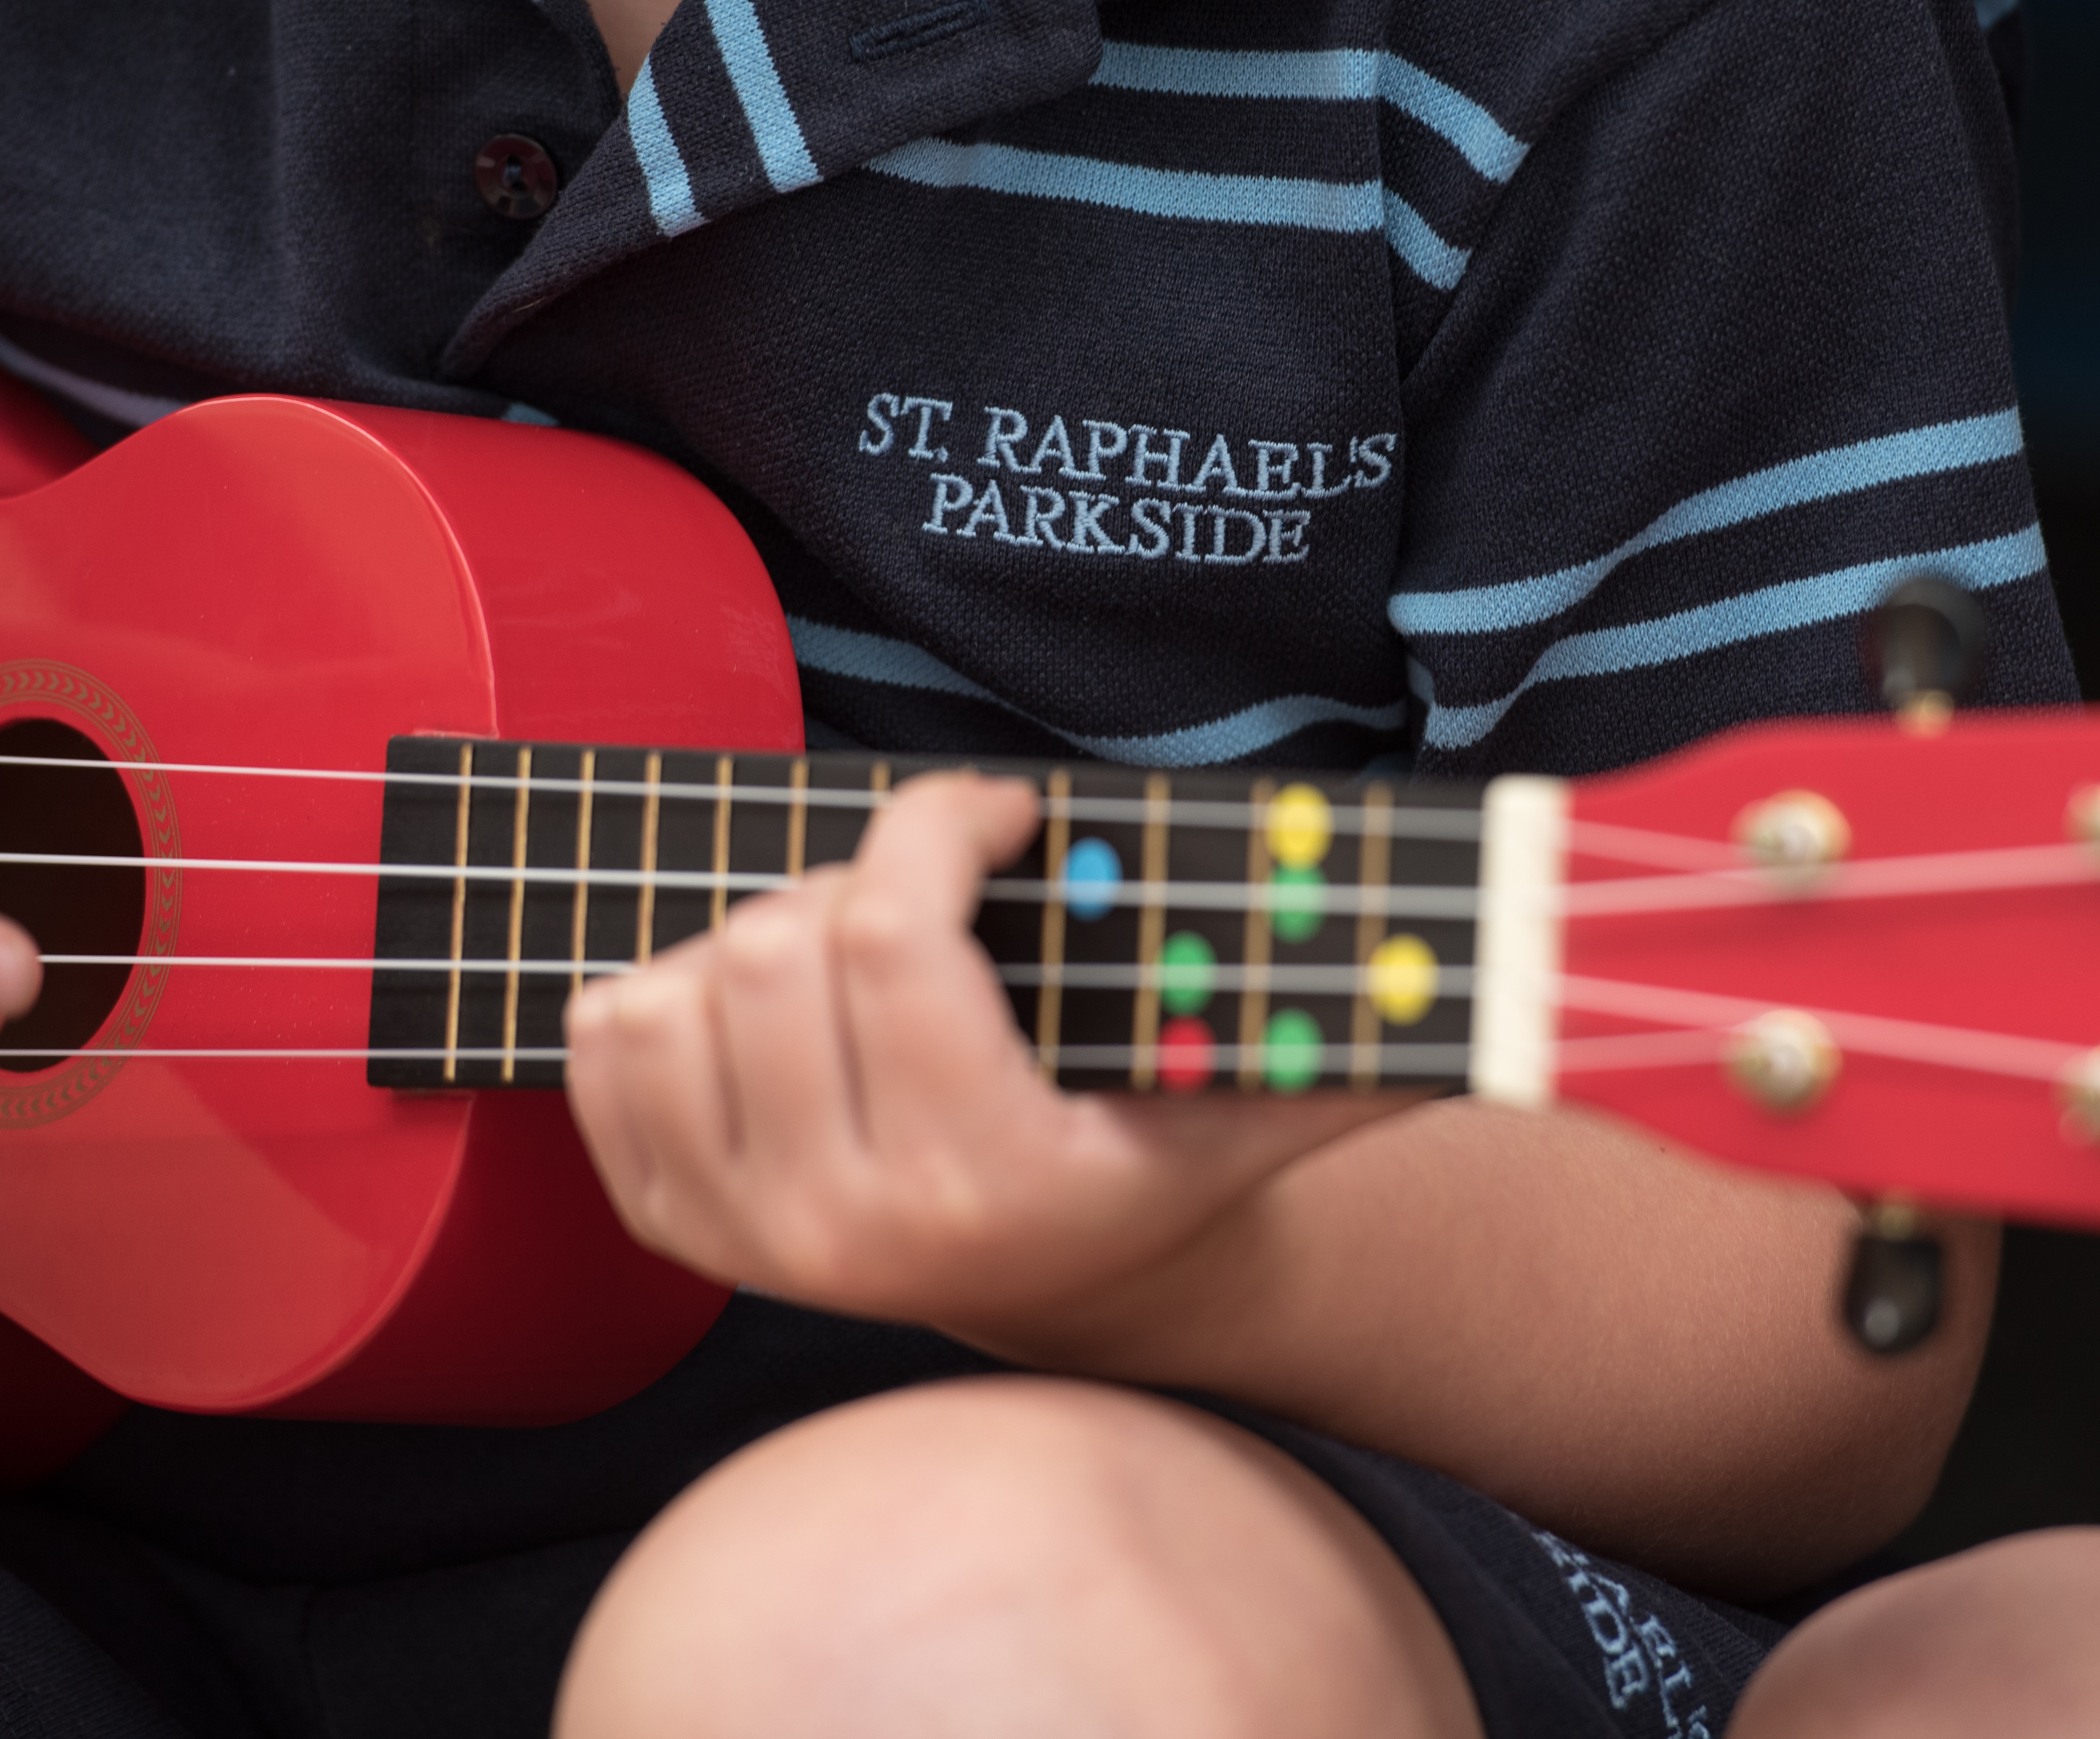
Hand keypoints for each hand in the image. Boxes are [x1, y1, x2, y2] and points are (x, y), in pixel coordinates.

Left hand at [564, 769, 1409, 1352]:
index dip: (937, 820)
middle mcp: (847, 1234)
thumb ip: (1362, 1029)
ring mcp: (750, 1242)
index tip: (994, 810)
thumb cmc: (1175, 1153)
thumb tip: (1498, 963)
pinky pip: (601, 1050)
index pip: (888, 931)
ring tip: (855, 951)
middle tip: (934, 891)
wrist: (1083, 1289)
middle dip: (855, 878)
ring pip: (672, 989)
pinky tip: (763, 1000)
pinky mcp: (680, 1230)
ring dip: (758, 932)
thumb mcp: (1277, 1092)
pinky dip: (661, 992)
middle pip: (770, 945)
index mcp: (984, 1182)